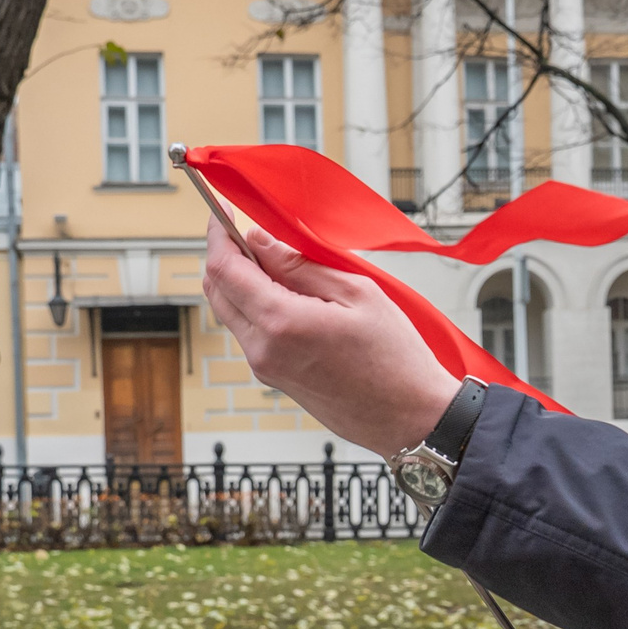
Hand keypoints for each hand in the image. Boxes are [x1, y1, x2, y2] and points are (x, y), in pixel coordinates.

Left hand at [199, 217, 460, 454]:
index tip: (221, 211)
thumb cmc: (396, 358)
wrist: (410, 417)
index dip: (217, 234)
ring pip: (231, 312)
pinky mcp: (274, 379)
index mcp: (281, 322)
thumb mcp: (356, 292)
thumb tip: (260, 242)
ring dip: (241, 281)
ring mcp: (265, 368)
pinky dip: (255, 306)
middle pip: (217, 291)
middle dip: (223, 255)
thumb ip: (300, 264)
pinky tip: (290, 296)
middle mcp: (263, 349)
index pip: (224, 269)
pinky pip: (249, 333)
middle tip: (247, 232)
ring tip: (279, 264)